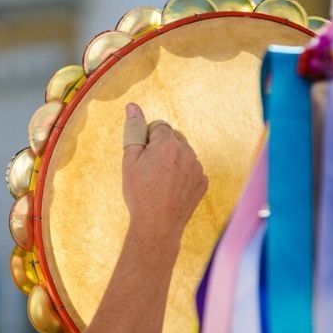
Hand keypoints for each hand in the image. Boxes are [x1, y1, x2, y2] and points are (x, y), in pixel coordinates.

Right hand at [122, 103, 208, 241]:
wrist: (157, 225)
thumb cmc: (140, 193)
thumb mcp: (130, 160)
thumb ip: (134, 130)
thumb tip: (133, 107)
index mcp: (169, 143)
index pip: (158, 126)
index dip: (147, 140)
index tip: (142, 158)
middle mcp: (188, 152)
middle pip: (173, 138)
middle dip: (162, 148)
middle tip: (149, 171)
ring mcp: (198, 168)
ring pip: (183, 154)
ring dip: (173, 161)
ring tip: (159, 183)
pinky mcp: (203, 183)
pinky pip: (192, 170)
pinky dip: (182, 176)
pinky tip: (171, 190)